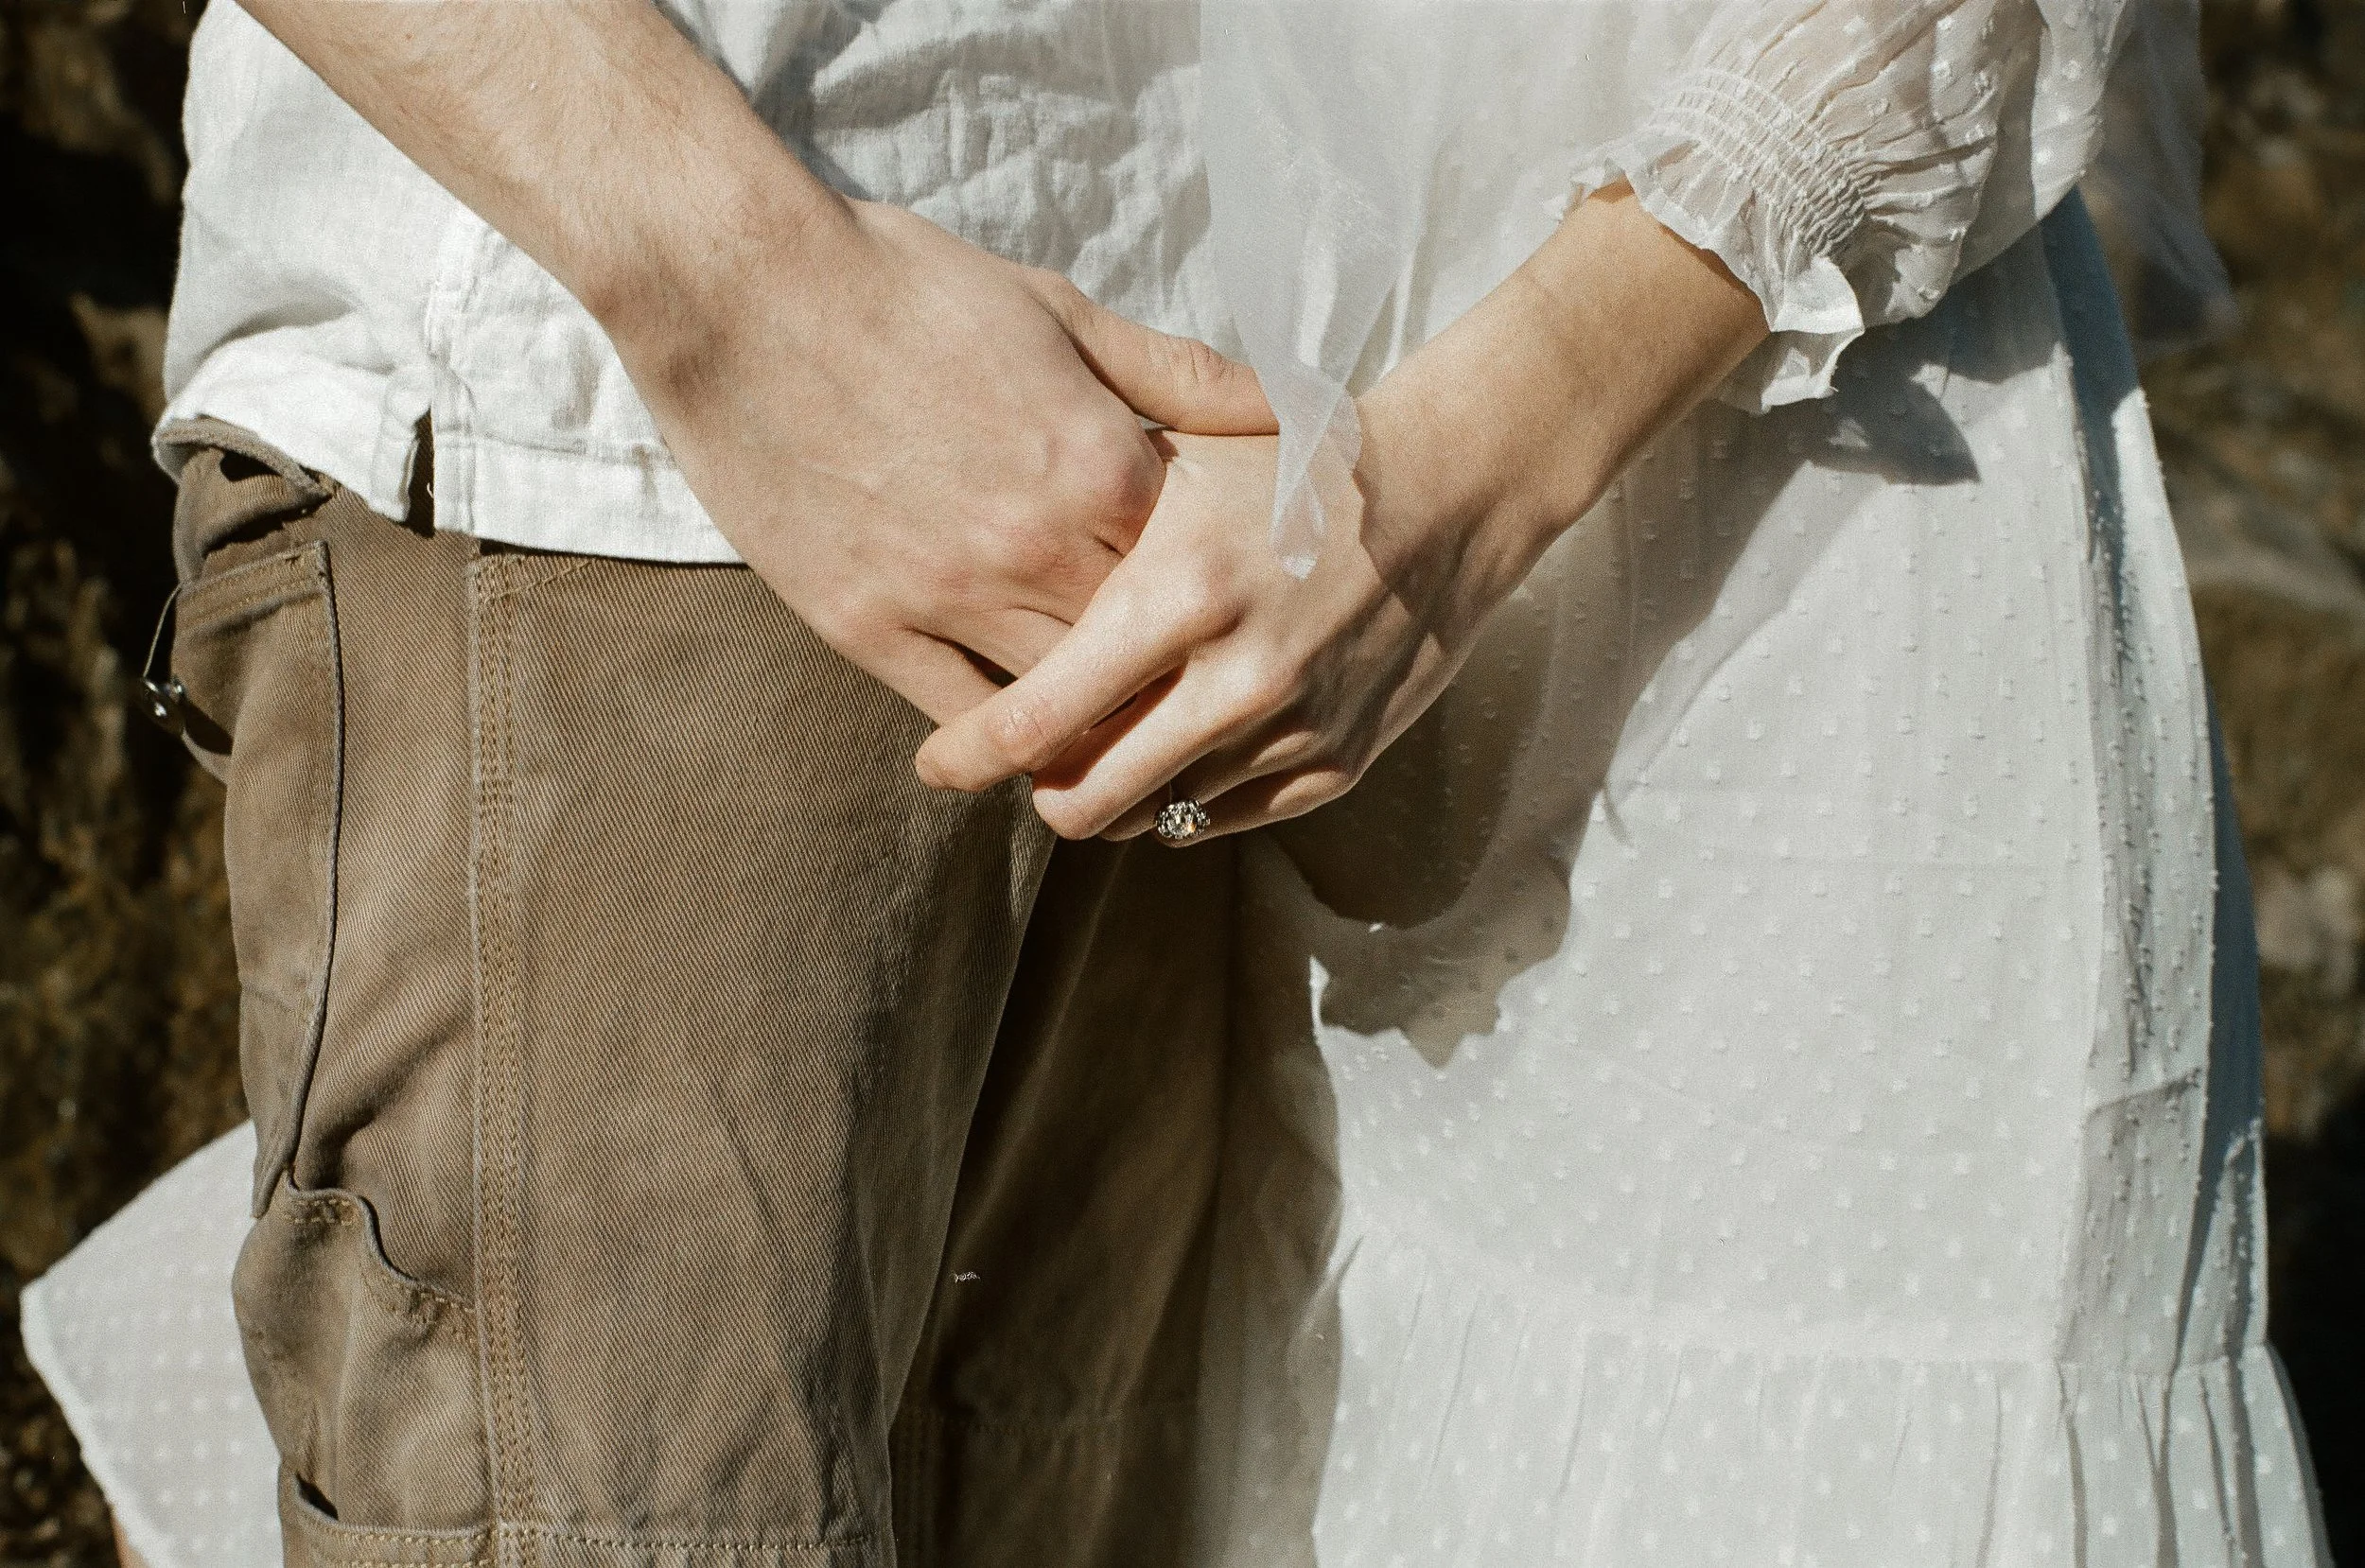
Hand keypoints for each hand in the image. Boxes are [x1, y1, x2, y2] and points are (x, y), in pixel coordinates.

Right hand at [615, 198, 1274, 723]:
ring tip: (1123, 746)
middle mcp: (1037, 547)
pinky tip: (1021, 742)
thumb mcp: (1057, 310)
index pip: (1199, 576)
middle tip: (1194, 711)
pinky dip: (999, 735)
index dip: (1220, 606)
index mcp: (1101, 469)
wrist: (739, 286)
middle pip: (1142, 659)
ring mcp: (949, 595)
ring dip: (1095, 726)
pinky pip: (957, 714)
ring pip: (1059, 705)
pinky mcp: (866, 624)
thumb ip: (1175, 376)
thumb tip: (1287, 408)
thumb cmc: (904, 285)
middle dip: (1172, 684)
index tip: (1233, 626)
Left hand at [914, 186, 1767, 833]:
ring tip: (1098, 742)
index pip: (1038, 718)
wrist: (1445, 492)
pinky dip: (1179, 798)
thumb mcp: (1174, 470)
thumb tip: (980, 613)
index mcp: (1180, 592)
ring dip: (1110, 793)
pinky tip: (1171, 747)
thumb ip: (1080, 545)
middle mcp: (1237, 677)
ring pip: (1149, 816)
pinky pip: (1219, 820)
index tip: (938, 762)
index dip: (970, 754)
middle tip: (1021, 761)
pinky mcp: (1335, 763)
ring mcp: (1292, 730)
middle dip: (1037, 791)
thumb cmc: (1287, 468)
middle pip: (1085, 798)